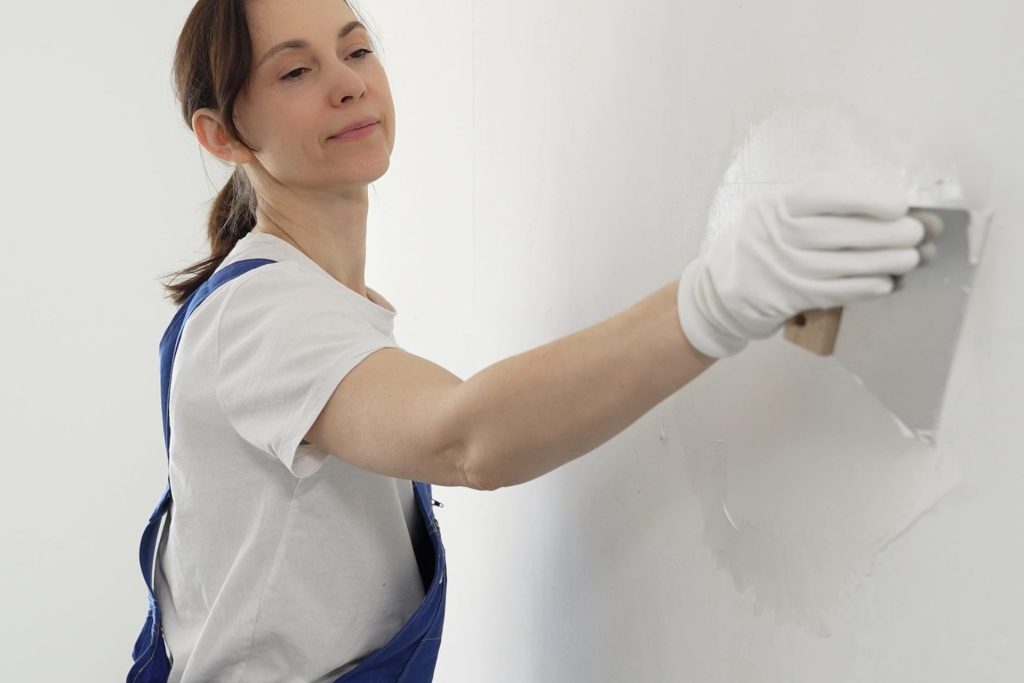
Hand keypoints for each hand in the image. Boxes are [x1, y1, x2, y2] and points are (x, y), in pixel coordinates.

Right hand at [676, 171, 930, 358]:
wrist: (727, 283)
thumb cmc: (768, 235)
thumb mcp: (780, 205)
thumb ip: (824, 200)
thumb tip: (889, 204)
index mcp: (778, 203)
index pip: (825, 194)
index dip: (867, 198)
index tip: (900, 203)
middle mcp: (778, 234)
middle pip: (842, 232)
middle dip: (889, 232)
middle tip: (920, 231)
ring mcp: (785, 268)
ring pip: (846, 265)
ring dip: (888, 261)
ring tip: (914, 256)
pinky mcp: (792, 296)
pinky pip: (838, 292)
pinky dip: (868, 287)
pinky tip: (889, 282)